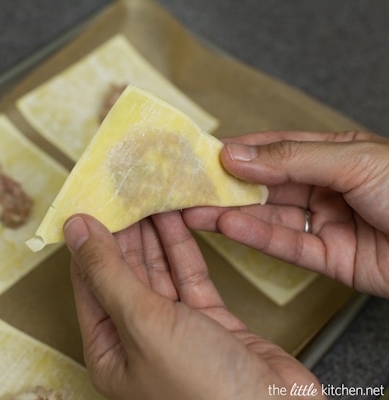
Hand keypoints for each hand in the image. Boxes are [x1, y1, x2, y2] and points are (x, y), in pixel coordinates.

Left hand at [64, 212, 322, 399]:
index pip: (89, 283)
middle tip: (122, 192)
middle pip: (123, 275)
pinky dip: (182, 248)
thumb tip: (76, 229)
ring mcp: (176, 332)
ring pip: (157, 272)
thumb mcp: (143, 324)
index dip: (89, 242)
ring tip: (146, 196)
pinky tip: (174, 219)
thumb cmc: (203, 388)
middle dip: (122, 233)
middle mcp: (139, 341)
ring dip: (151, 235)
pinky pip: (189, 278)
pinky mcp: (211, 323)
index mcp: (109, 350)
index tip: (91, 202)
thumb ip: (108, 273)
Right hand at [184, 131, 388, 296]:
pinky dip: (255, 236)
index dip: (236, 151)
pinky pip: (285, 246)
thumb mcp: (352, 160)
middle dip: (225, 186)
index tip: (200, 153)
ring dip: (230, 213)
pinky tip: (227, 226)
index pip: (273, 149)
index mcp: (332, 155)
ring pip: (268, 217)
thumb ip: (290, 158)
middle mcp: (323, 188)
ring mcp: (324, 224)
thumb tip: (236, 154)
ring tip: (193, 209)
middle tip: (186, 186)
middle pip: (264, 186)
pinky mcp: (328, 259)